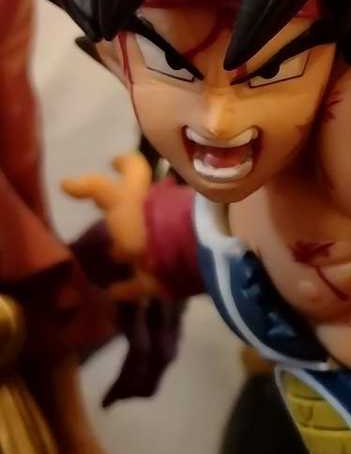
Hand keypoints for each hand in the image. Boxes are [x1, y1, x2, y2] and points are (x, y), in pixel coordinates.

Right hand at [63, 152, 160, 301]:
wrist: (182, 255)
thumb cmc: (147, 219)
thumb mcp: (117, 197)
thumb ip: (94, 188)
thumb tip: (64, 183)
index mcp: (144, 196)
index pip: (134, 173)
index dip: (124, 165)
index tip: (113, 161)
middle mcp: (152, 219)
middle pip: (136, 214)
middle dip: (122, 218)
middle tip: (104, 222)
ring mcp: (157, 249)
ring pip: (138, 249)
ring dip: (125, 253)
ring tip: (111, 257)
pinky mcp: (157, 278)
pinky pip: (138, 284)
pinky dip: (126, 288)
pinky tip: (111, 292)